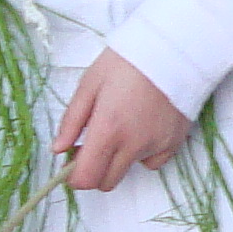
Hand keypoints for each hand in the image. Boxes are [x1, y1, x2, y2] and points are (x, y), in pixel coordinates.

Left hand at [51, 50, 190, 190]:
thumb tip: (58, 149)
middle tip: (93, 144)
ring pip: (129, 169)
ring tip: (123, 124)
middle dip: (95, 170)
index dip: (74, 177)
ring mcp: (156, 146)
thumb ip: (72, 121)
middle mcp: (133, 145)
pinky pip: (153, 161)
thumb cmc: (127, 61)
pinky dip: (143, 152)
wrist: (173, 49)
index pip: (87, 179)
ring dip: (119, 158)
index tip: (71, 162)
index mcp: (108, 130)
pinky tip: (143, 128)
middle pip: (107, 182)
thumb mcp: (90, 84)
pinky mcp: (174, 143)